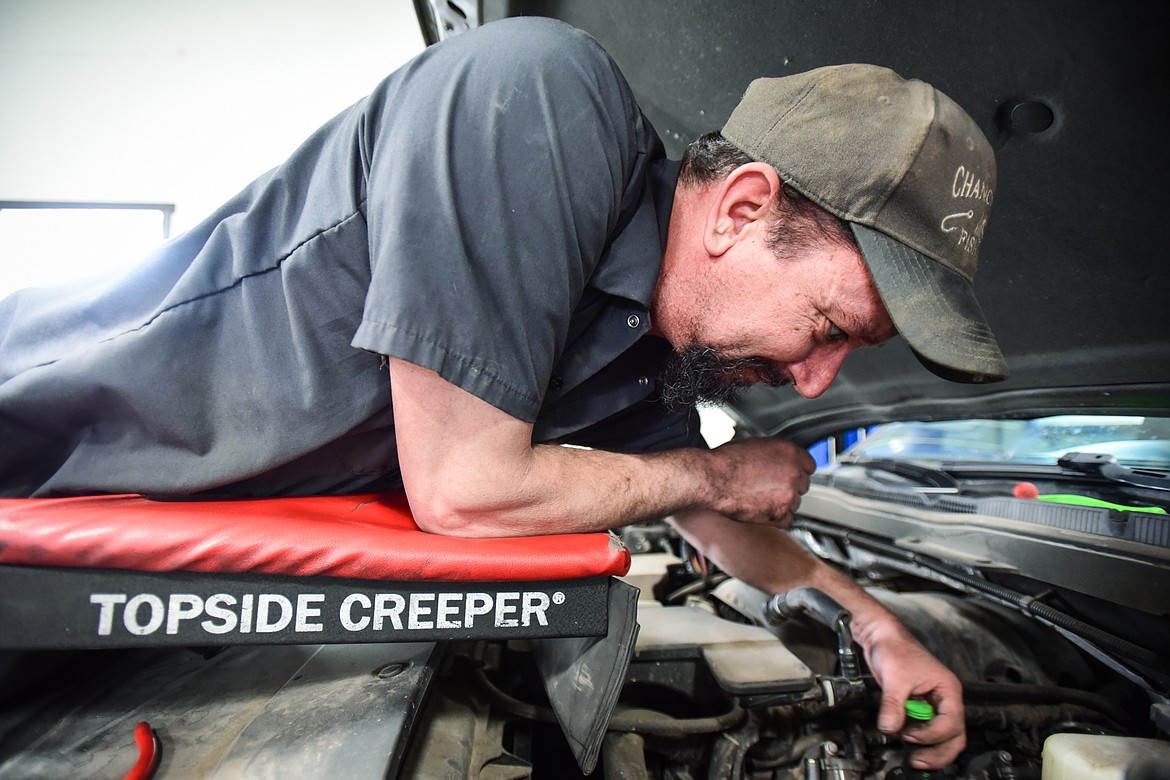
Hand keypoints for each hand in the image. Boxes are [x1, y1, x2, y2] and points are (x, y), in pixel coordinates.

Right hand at [706, 438, 815, 525]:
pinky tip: (763, 509)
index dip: (796, 470)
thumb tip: (781, 463)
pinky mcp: (779, 515)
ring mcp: (788, 495)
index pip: (809, 465)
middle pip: (803, 484)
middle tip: (769, 486)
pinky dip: (777, 517)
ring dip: (782, 502)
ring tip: (761, 496)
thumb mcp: (757, 446)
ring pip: (795, 502)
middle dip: (789, 486)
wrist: (712, 479)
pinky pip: (788, 519)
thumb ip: (776, 455)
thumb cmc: (726, 462)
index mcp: (790, 452)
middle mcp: (793, 473)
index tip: (789, 474)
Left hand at [865, 626, 965, 769]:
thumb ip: (893, 705)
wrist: (882, 638)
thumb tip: (890, 728)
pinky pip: (925, 728)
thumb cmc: (895, 647)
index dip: (932, 734)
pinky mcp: (920, 706)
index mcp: (948, 689)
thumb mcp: (894, 678)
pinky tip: (904, 739)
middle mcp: (945, 699)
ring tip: (912, 756)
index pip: (951, 723)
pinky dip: (918, 738)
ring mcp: (934, 704)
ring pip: (943, 736)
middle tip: (918, 761)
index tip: (910, 735)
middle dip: (938, 752)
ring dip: (930, 748)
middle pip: (954, 736)